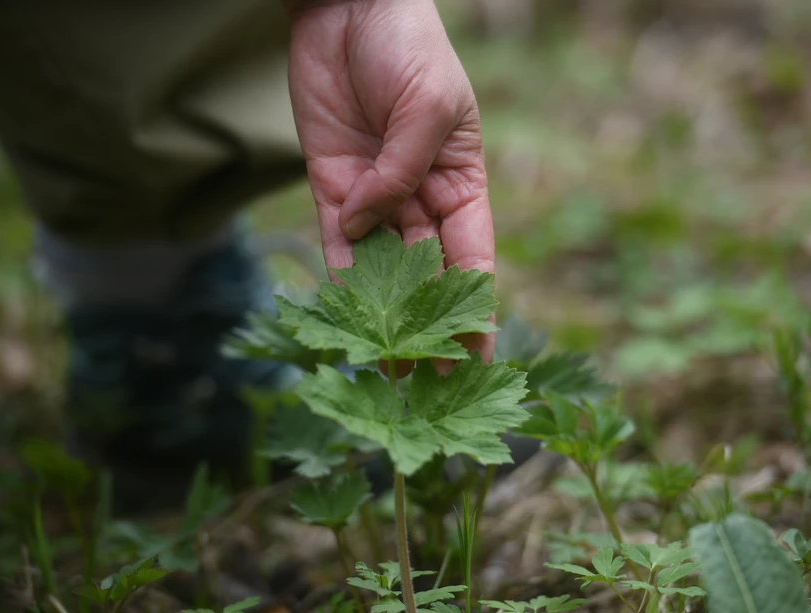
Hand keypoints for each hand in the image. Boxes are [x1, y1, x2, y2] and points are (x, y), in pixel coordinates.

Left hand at [286, 0, 495, 363]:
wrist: (349, 7)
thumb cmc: (409, 47)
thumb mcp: (428, 106)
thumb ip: (402, 171)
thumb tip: (368, 226)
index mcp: (461, 182)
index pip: (473, 259)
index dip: (476, 310)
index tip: (479, 359)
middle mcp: (419, 197)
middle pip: (426, 274)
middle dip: (425, 325)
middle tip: (422, 378)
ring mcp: (374, 194)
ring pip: (380, 266)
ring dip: (379, 312)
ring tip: (379, 361)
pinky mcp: (330, 184)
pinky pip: (335, 238)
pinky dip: (337, 272)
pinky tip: (340, 312)